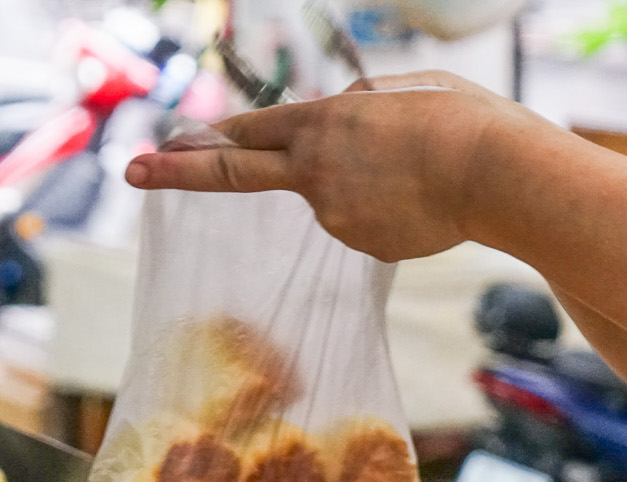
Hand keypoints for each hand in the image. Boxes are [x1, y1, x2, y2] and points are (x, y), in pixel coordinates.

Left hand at [125, 71, 540, 261]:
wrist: (494, 174)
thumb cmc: (460, 120)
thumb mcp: (403, 91)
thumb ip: (359, 109)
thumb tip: (340, 131)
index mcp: (320, 123)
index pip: (247, 131)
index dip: (204, 137)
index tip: (162, 145)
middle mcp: (314, 171)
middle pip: (234, 171)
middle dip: (177, 173)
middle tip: (132, 172)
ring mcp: (335, 215)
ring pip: (339, 196)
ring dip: (369, 186)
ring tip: (421, 171)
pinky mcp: (363, 246)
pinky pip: (370, 223)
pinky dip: (393, 211)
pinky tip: (426, 201)